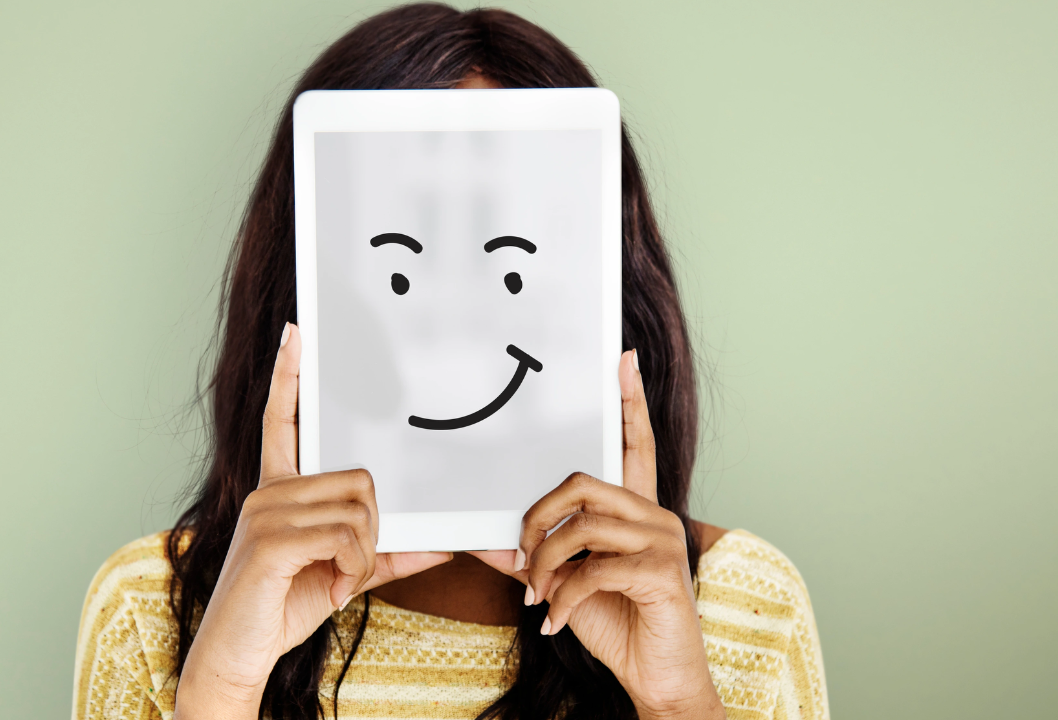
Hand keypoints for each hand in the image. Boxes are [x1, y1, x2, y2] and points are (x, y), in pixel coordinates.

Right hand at [175, 323, 451, 719]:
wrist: (238, 653)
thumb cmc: (282, 606)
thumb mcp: (344, 575)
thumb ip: (387, 554)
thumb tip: (441, 544)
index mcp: (279, 489)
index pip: (281, 420)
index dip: (290, 377)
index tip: (296, 334)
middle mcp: (268, 491)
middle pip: (358, 479)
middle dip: (370, 529)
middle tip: (348, 565)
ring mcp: (265, 512)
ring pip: (357, 509)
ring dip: (363, 555)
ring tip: (335, 579)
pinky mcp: (269, 540)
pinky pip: (346, 537)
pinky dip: (353, 569)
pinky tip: (332, 588)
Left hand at [471, 350, 722, 719]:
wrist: (658, 679)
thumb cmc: (616, 623)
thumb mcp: (565, 584)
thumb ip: (534, 557)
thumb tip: (481, 540)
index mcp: (636, 511)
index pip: (634, 445)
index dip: (630, 402)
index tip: (622, 360)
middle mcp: (656, 515)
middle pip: (582, 483)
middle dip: (537, 518)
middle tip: (520, 557)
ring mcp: (663, 541)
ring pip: (580, 528)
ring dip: (544, 566)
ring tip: (538, 598)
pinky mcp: (662, 573)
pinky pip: (592, 570)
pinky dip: (563, 598)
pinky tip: (555, 622)